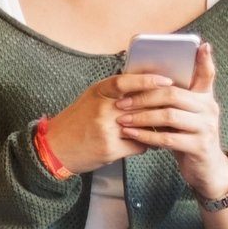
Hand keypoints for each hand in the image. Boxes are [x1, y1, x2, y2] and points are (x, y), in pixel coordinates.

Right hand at [42, 75, 156, 175]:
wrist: (54, 148)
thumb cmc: (75, 122)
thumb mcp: (91, 100)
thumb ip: (114, 94)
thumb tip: (145, 89)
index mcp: (97, 93)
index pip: (126, 81)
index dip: (148, 80)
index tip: (167, 81)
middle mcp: (102, 109)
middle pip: (141, 105)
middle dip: (158, 108)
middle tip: (173, 108)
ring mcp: (106, 129)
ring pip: (144, 126)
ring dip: (154, 129)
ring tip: (162, 128)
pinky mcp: (110, 148)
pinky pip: (139, 145)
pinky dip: (145, 144)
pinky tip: (144, 143)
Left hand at [116, 44, 227, 196]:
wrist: (205, 169)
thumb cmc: (188, 137)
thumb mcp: (185, 115)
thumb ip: (173, 99)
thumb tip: (146, 79)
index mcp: (205, 98)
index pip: (207, 74)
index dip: (204, 60)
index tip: (201, 45)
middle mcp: (209, 109)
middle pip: (173, 94)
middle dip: (143, 96)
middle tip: (121, 102)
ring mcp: (206, 128)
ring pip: (169, 115)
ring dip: (141, 117)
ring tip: (121, 118)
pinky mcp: (198, 146)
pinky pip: (168, 138)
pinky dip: (146, 136)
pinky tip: (130, 134)